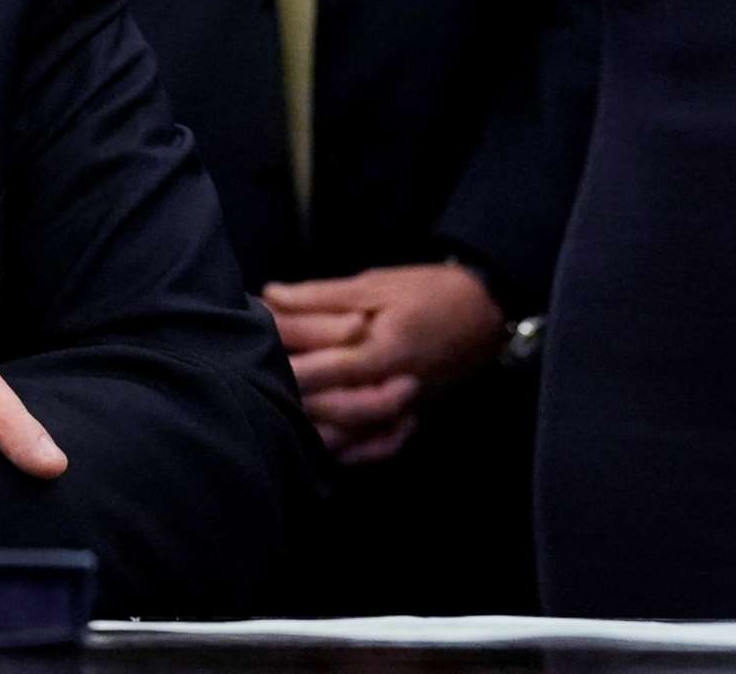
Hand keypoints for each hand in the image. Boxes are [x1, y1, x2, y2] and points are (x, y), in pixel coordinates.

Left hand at [263, 264, 506, 463]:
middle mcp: (393, 387)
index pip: (324, 369)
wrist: (486, 310)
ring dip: (315, 431)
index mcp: (382, 349)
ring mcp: (405, 408)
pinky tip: (320, 446)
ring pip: (352, 435)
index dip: (285, 369)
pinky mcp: (413, 416)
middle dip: (293, 402)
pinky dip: (350, 451)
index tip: (249, 360)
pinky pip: (379, 446)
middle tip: (252, 391)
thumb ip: (320, 296)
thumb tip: (269, 296)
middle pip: (333, 409)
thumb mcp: (374, 284)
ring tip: (275, 419)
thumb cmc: (427, 290)